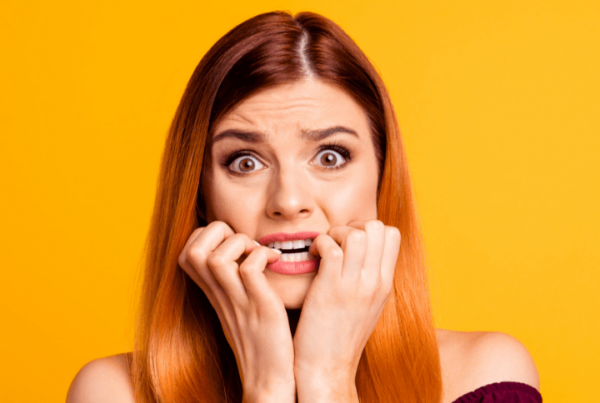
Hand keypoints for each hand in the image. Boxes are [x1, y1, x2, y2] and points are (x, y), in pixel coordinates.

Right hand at [178, 221, 295, 402]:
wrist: (269, 379)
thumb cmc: (260, 339)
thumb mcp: (237, 306)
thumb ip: (232, 280)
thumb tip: (242, 251)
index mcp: (212, 292)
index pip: (188, 250)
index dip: (207, 235)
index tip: (234, 243)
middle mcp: (219, 294)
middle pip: (194, 247)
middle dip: (220, 232)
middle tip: (246, 244)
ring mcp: (238, 301)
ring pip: (216, 257)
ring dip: (242, 242)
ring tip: (260, 252)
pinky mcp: (259, 307)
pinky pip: (249, 269)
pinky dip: (263, 255)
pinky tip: (276, 261)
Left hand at [292, 220, 400, 401]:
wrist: (327, 368)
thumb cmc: (341, 336)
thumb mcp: (368, 306)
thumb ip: (371, 279)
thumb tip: (365, 254)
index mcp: (385, 284)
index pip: (392, 234)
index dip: (369, 228)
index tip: (351, 242)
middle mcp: (374, 282)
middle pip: (376, 226)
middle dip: (353, 225)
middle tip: (337, 242)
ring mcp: (353, 285)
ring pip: (355, 232)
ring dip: (335, 232)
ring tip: (324, 248)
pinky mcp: (330, 289)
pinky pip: (330, 246)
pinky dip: (319, 243)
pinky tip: (313, 257)